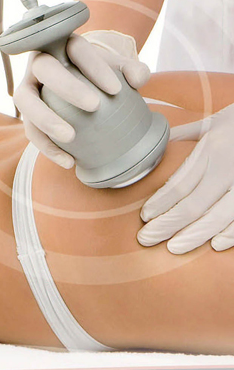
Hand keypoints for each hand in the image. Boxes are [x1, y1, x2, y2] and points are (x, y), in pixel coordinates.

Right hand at [14, 30, 150, 168]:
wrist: (78, 83)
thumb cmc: (98, 74)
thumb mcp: (117, 68)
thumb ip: (133, 70)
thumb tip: (138, 78)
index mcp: (64, 45)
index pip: (76, 48)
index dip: (94, 66)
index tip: (116, 89)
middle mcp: (40, 63)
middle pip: (45, 68)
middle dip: (67, 87)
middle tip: (94, 106)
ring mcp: (27, 88)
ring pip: (25, 100)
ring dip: (45, 119)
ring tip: (70, 137)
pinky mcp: (25, 114)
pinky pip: (30, 130)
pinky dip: (47, 147)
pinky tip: (68, 161)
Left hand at [138, 104, 233, 253]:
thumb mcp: (214, 121)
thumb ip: (186, 134)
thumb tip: (156, 143)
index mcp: (213, 148)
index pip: (180, 183)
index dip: (160, 203)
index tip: (145, 216)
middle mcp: (230, 166)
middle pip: (195, 204)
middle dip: (168, 224)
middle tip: (147, 238)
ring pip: (220, 215)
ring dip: (195, 234)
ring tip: (174, 247)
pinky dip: (232, 233)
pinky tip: (215, 244)